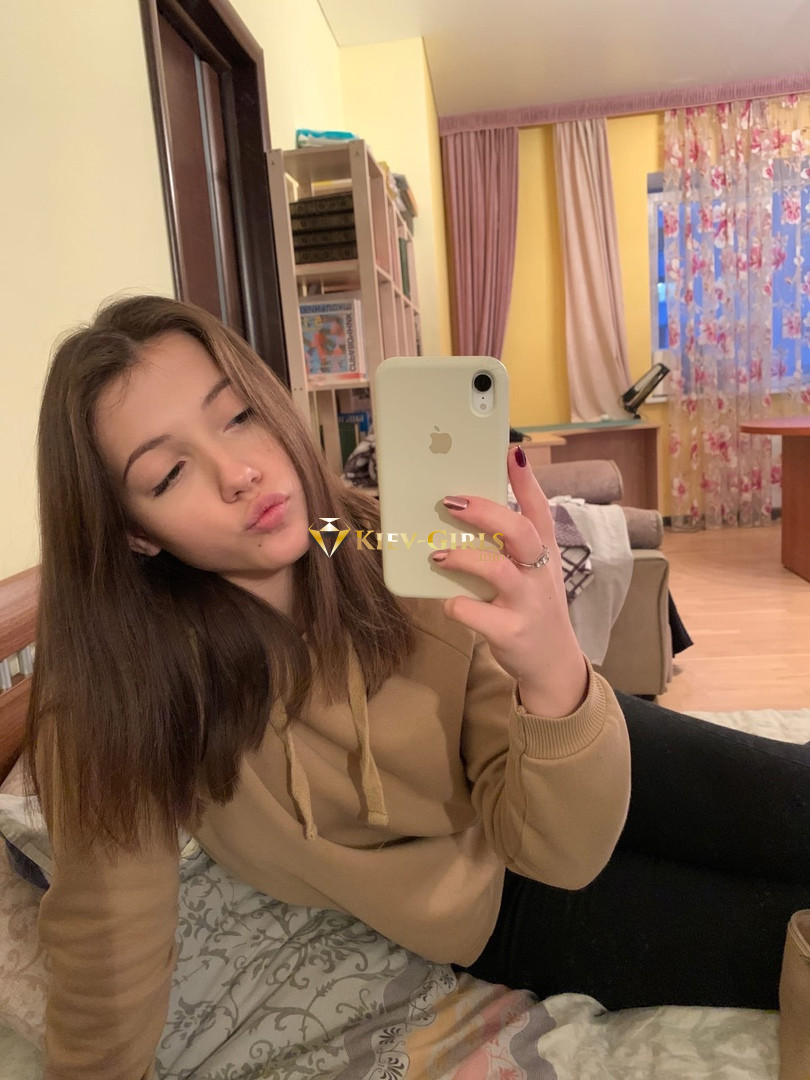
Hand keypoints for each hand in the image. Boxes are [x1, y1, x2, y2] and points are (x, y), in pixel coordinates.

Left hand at [431, 445, 587, 717]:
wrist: (552, 663)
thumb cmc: (531, 607)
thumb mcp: (531, 572)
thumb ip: (505, 545)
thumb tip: (464, 512)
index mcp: (543, 553)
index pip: (539, 510)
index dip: (527, 481)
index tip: (512, 453)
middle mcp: (540, 574)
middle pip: (521, 532)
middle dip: (487, 512)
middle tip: (452, 502)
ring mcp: (528, 603)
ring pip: (498, 570)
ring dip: (465, 558)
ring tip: (438, 554)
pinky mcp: (511, 632)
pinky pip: (479, 614)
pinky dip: (458, 605)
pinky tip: (447, 602)